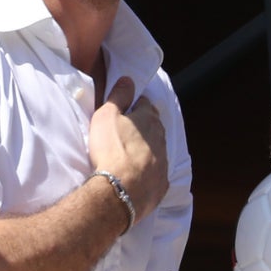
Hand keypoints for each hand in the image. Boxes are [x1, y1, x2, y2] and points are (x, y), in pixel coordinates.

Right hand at [89, 77, 169, 220]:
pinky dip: (149, 173)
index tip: (125, 110)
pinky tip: (138, 176)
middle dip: (143, 127)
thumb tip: (128, 79)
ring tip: (131, 155)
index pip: (144, 104)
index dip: (134, 105)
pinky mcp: (161, 185)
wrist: (119, 191)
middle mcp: (161, 139)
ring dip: (147, 150)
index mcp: (149, 120)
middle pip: (154, 127)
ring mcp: (163, 163)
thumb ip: (119, 96)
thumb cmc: (111, 150)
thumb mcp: (107, 115)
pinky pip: (157, 174)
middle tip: (127, 131)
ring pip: (157, 150)